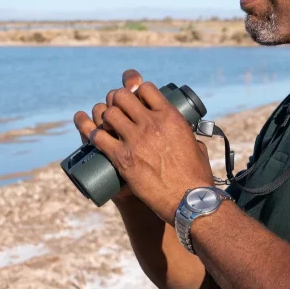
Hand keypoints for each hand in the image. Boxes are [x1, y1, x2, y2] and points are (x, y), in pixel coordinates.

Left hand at [78, 69, 213, 222]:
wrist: (189, 200)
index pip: (145, 88)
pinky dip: (93, 134)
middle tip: (117, 110)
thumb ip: (188, 134)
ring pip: (108, 114)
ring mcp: (135, 140)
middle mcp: (151, 123)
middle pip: (122, 96)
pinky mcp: (122, 158)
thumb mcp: (196, 144)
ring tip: (107, 124)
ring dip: (104, 116)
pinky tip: (95, 136)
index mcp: (171, 116)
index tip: (134, 98)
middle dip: (116, 100)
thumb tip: (186, 132)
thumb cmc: (196, 175)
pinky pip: (98, 138)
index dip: (136, 90)